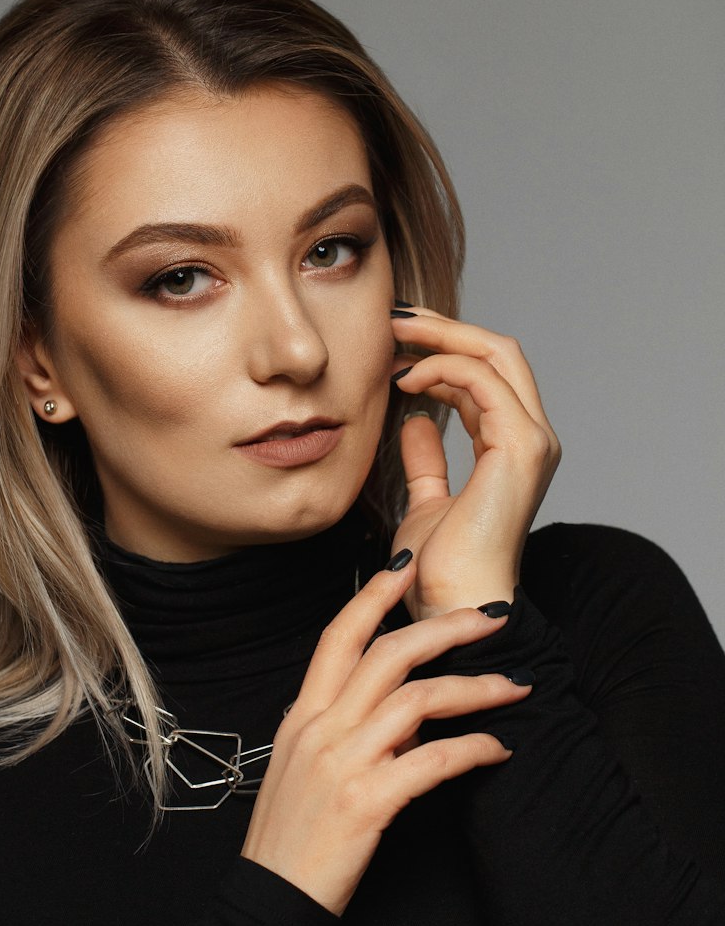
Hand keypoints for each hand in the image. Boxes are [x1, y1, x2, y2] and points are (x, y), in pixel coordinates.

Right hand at [240, 556, 531, 915]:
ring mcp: (341, 764)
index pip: (337, 638)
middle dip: (446, 627)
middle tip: (492, 617)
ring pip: (417, 700)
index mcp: (302, 718)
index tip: (407, 567)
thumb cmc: (291, 840)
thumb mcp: (304, 772)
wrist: (270, 902)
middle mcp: (320, 730)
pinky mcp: (366, 803)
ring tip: (514, 689)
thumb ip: (344, 733)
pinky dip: (474, 750)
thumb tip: (401, 716)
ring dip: (475, 689)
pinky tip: (497, 752)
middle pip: (388, 654)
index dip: (373, 596)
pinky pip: (433, 761)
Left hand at [389, 307, 560, 619]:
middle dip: (445, 327)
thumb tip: (416, 424)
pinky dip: (443, 368)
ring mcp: (532, 441)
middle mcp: (532, 438)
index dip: (442, 350)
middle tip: (394, 318)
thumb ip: (428, 462)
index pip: (486, 375)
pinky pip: (483, 381)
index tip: (393, 344)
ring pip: (496, 354)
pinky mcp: (519, 447)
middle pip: (498, 352)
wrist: (452, 607)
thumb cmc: (439, 571)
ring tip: (393, 335)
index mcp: (514, 448)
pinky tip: (405, 378)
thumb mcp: (426, 502)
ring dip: (441, 336)